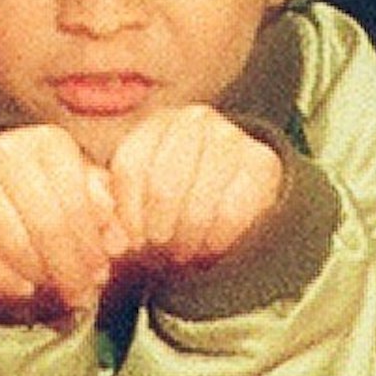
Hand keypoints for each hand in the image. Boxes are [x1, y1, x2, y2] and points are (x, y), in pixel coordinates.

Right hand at [0, 123, 121, 323]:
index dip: (90, 249)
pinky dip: (0, 278)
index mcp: (49, 142)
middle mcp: (8, 149)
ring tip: (54, 291)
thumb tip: (119, 242)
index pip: (76, 206)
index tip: (99, 277)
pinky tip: (22, 289)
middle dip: (67, 269)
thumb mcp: (78, 186)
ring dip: (38, 276)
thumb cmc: (44, 185)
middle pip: (45, 225)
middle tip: (79, 296)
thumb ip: (103, 211)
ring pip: (11, 240)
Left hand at [97, 105, 288, 282]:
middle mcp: (194, 120)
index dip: (128, 215)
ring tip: (184, 253)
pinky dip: (216, 241)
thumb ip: (117, 215)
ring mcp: (231, 136)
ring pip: (196, 205)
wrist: (238, 198)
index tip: (132, 245)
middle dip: (158, 232)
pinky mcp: (262, 162)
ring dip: (187, 241)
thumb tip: (113, 245)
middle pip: (163, 187)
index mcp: (157, 122)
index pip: (131, 168)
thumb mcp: (140, 202)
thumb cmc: (177, 204)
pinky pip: (231, 214)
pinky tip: (211, 248)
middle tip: (161, 255)